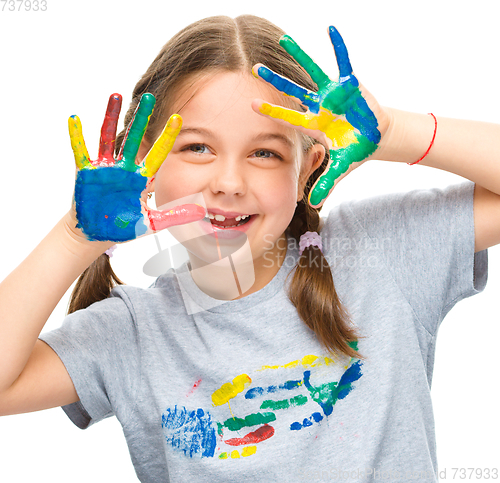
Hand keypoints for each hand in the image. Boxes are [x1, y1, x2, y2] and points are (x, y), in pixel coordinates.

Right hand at [68, 93, 204, 241]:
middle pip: (135, 139)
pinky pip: (81, 151)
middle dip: (142, 119)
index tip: (179, 119)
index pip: (157, 154)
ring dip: (111, 116)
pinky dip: (77, 136)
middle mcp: (125, 168)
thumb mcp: (152, 222)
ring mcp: (105, 168)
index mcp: (141, 178)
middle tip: (150, 97)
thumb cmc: (123, 227)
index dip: (167, 137)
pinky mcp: (86, 173)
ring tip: (115, 95)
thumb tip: (200, 213)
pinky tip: (75, 119)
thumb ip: (174, 216)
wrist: (98, 233)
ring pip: (109, 138)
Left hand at [253, 26, 386, 207]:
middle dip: (275, 81)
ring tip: (283, 40)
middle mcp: (318, 106)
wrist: (375, 136)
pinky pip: (343, 62)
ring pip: (312, 73)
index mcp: (313, 124)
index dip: (271, 112)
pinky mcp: (350, 84)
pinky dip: (339, 48)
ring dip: (299, 57)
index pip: (288, 117)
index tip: (250, 105)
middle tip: (255, 69)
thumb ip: (326, 183)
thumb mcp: (341, 167)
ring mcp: (332, 93)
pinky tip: (331, 29)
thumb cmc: (355, 150)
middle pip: (293, 91)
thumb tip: (313, 205)